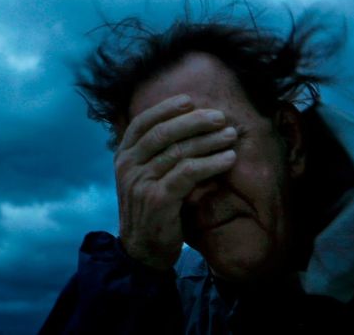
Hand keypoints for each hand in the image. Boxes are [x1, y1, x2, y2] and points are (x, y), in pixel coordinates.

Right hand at [114, 94, 237, 270]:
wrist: (142, 252)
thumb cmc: (151, 209)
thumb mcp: (144, 177)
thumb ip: (156, 153)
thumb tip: (185, 123)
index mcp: (123, 156)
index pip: (142, 122)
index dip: (165, 108)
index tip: (189, 101)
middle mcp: (128, 166)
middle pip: (162, 133)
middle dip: (193, 121)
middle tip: (219, 117)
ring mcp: (141, 182)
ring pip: (178, 151)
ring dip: (208, 141)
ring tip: (230, 136)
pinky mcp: (158, 199)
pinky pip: (187, 173)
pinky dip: (210, 163)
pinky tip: (228, 159)